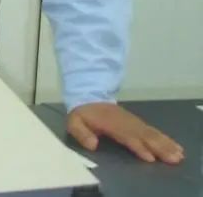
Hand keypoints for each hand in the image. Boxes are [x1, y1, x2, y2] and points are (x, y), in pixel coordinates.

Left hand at [67, 102, 183, 163]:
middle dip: (159, 147)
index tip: (150, 157)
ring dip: (165, 144)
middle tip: (173, 158)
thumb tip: (92, 145)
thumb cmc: (83, 113)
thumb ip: (82, 133)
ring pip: (151, 133)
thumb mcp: (75, 122)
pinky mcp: (137, 122)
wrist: (88, 95)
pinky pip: (152, 130)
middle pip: (144, 135)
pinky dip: (164, 138)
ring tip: (178, 155)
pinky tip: (174, 145)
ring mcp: (132, 121)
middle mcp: (125, 122)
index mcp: (110, 123)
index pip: (126, 136)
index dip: (138, 146)